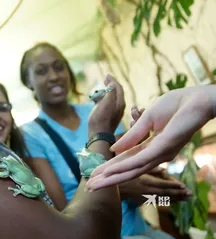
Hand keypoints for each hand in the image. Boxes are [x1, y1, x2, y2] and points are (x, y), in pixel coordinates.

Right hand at [87, 86, 215, 190]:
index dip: (110, 167)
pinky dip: (123, 166)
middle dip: (107, 178)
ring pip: (132, 169)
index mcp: (152, 146)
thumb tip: (113, 149)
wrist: (197, 99)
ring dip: (111, 177)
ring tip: (94, 184)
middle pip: (127, 170)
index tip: (94, 173)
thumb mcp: (146, 119)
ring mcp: (160, 154)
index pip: (127, 160)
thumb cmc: (176, 105)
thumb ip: (132, 135)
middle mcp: (156, 155)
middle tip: (89, 186)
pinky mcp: (163, 149)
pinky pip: (140, 160)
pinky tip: (110, 172)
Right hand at [88, 75, 125, 135]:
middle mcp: (119, 106)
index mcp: (120, 102)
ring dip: (106, 91)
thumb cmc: (100, 119)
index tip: (106, 75)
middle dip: (110, 85)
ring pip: (111, 97)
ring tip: (99, 89)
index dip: (112, 80)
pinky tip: (96, 100)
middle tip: (104, 80)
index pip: (118, 87)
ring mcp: (114, 112)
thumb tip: (111, 84)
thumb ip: (110, 92)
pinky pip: (107, 103)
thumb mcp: (105, 103)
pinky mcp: (109, 116)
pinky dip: (103, 98)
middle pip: (116, 92)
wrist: (98, 135)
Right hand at [119, 174, 191, 204]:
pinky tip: (175, 201)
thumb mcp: (135, 168)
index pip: (162, 184)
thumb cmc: (124, 175)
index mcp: (145, 181)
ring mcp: (145, 196)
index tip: (183, 185)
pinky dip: (168, 201)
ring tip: (186, 199)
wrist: (114, 187)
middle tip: (190, 193)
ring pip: (164, 199)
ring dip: (176, 199)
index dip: (173, 185)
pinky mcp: (144, 200)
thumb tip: (164, 170)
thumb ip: (150, 169)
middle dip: (178, 193)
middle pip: (166, 193)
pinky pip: (158, 202)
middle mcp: (147, 190)